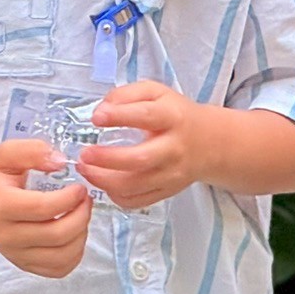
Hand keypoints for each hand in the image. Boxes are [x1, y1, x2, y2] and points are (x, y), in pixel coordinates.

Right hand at [0, 138, 91, 277]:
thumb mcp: (6, 154)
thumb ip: (32, 151)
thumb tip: (61, 161)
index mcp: (2, 206)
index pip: (43, 209)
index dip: (69, 198)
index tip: (80, 187)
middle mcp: (7, 235)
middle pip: (56, 236)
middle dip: (82, 215)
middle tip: (86, 199)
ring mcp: (15, 254)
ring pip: (61, 256)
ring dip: (82, 234)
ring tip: (81, 214)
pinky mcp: (24, 264)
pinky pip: (58, 269)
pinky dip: (75, 253)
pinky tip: (74, 233)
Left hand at [78, 80, 217, 211]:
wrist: (210, 142)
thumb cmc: (176, 114)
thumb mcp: (156, 93)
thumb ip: (127, 94)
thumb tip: (101, 109)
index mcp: (173, 117)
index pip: (146, 115)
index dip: (119, 116)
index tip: (96, 117)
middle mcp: (174, 147)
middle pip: (139, 159)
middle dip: (106, 159)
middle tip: (83, 155)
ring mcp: (172, 173)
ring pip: (134, 186)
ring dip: (103, 180)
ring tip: (85, 169)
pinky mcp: (167, 191)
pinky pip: (136, 201)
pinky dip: (115, 195)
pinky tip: (104, 183)